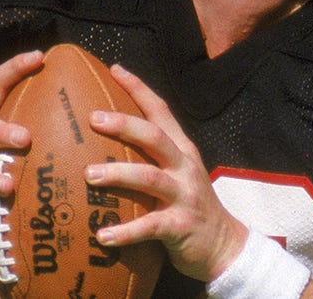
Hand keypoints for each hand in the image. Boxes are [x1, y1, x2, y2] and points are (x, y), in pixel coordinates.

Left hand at [84, 65, 248, 280]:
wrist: (224, 244)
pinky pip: (150, 226)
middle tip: (93, 118)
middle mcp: (185, 167)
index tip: (115, 69)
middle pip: (155, 137)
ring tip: (88, 176)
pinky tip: (102, 235)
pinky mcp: (181, 225)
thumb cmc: (187, 206)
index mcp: (182, 149)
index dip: (139, 88)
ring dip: (118, 175)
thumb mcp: (176, 174)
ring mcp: (185, 195)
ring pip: (150, 178)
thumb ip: (149, 158)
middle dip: (124, 124)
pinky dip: (125, 232)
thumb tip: (101, 145)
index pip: (161, 111)